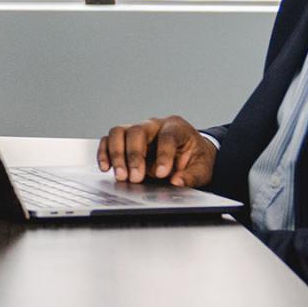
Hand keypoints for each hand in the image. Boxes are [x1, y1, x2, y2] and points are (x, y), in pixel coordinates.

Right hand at [96, 115, 214, 187]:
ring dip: (116, 155)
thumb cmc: (195, 158)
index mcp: (176, 127)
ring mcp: (137, 130)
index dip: (163, 155)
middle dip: (134, 156)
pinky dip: (105, 153)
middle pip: (137, 131)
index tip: (162, 174)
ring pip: (118, 132)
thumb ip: (191, 176)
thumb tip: (177, 181)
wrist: (189, 153)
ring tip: (121, 176)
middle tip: (135, 177)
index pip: (167, 136)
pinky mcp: (125, 139)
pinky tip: (105, 167)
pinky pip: (109, 140)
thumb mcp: (202, 169)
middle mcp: (154, 125)